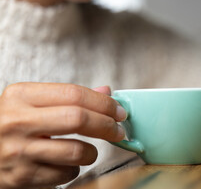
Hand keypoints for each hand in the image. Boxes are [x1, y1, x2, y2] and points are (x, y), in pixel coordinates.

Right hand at [0, 83, 126, 188]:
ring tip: (89, 150)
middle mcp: (18, 121)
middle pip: (78, 119)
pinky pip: (65, 174)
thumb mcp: (31, 101)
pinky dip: (75, 169)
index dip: (103, 103)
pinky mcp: (21, 177)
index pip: (74, 94)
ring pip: (76, 151)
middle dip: (107, 125)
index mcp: (22, 95)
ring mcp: (18, 151)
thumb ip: (68, 96)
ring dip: (92, 152)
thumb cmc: (11, 123)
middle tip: (118, 130)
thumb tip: (106, 93)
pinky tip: (67, 163)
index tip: (118, 111)